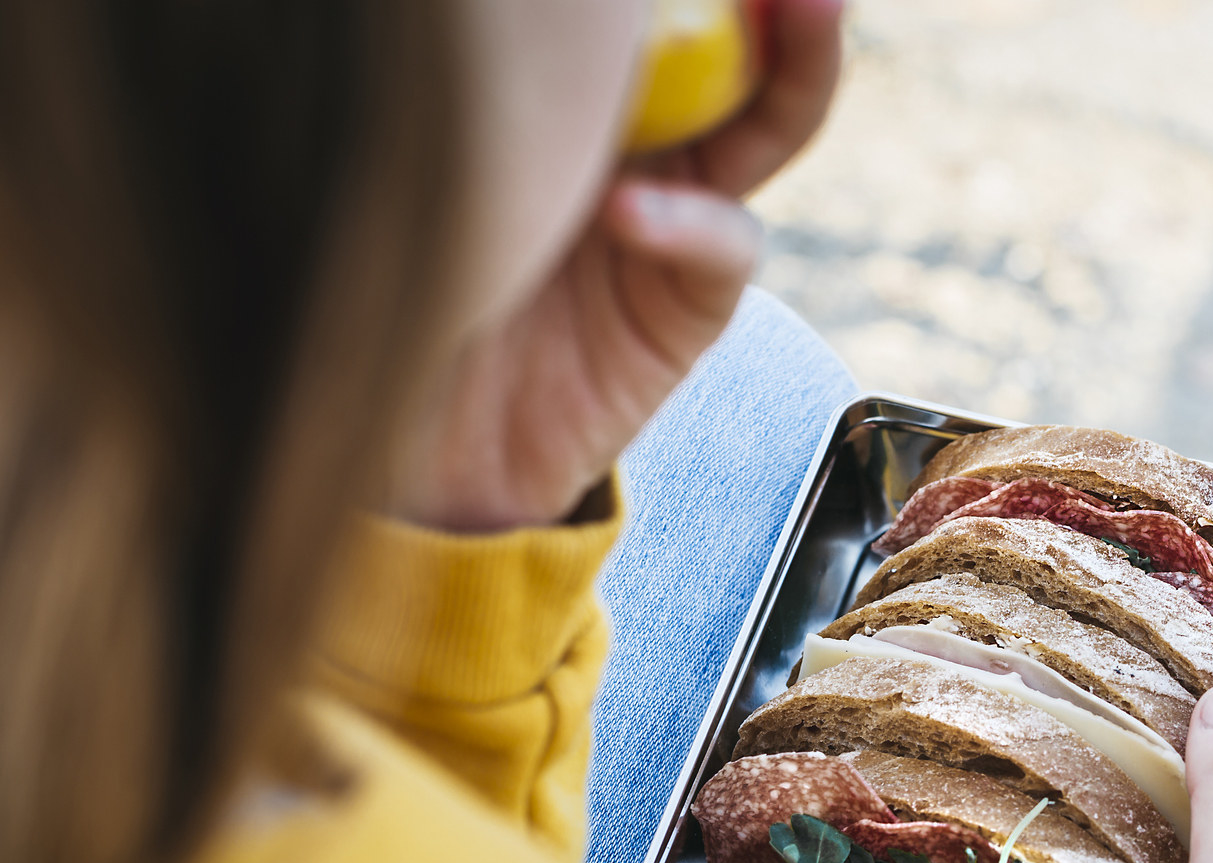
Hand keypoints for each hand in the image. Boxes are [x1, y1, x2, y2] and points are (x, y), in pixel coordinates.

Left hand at [401, 0, 843, 531]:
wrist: (407, 444)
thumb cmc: (381, 284)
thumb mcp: (421, 156)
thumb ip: (502, 92)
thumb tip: (527, 26)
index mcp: (568, 90)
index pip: (647, 20)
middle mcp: (630, 136)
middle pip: (727, 47)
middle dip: (766, 4)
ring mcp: (671, 215)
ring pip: (764, 126)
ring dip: (799, 69)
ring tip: (808, 13)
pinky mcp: (689, 304)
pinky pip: (725, 245)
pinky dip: (692, 222)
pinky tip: (629, 213)